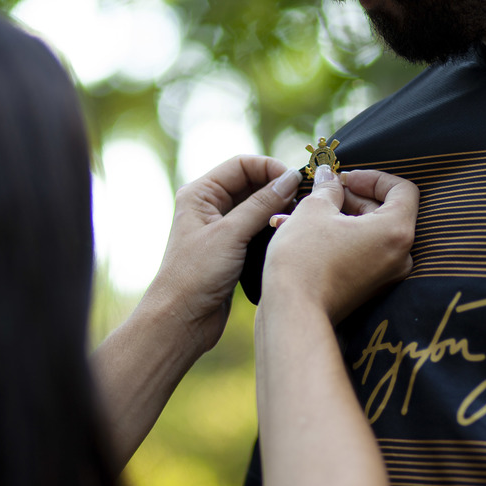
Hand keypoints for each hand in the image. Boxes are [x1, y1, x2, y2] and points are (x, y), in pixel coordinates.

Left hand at [144, 154, 301, 352]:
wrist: (181, 320)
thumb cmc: (195, 275)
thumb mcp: (231, 234)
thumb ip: (262, 204)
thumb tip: (290, 178)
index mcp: (200, 194)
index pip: (241, 165)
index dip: (270, 168)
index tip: (296, 181)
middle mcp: (209, 206)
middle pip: (251, 182)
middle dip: (278, 187)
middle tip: (304, 200)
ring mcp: (221, 228)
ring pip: (257, 206)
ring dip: (278, 208)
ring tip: (300, 216)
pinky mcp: (232, 248)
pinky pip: (258, 228)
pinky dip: (274, 226)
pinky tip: (290, 233)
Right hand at [262, 166, 418, 322]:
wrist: (294, 314)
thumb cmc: (305, 259)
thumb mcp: (313, 210)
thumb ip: (328, 188)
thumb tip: (329, 177)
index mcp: (396, 231)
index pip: (402, 190)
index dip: (374, 177)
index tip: (345, 178)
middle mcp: (400, 256)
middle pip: (385, 211)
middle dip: (351, 198)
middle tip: (321, 193)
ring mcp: (386, 275)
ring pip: (368, 233)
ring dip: (338, 217)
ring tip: (300, 213)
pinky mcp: (369, 289)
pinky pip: (361, 253)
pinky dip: (339, 239)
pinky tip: (305, 232)